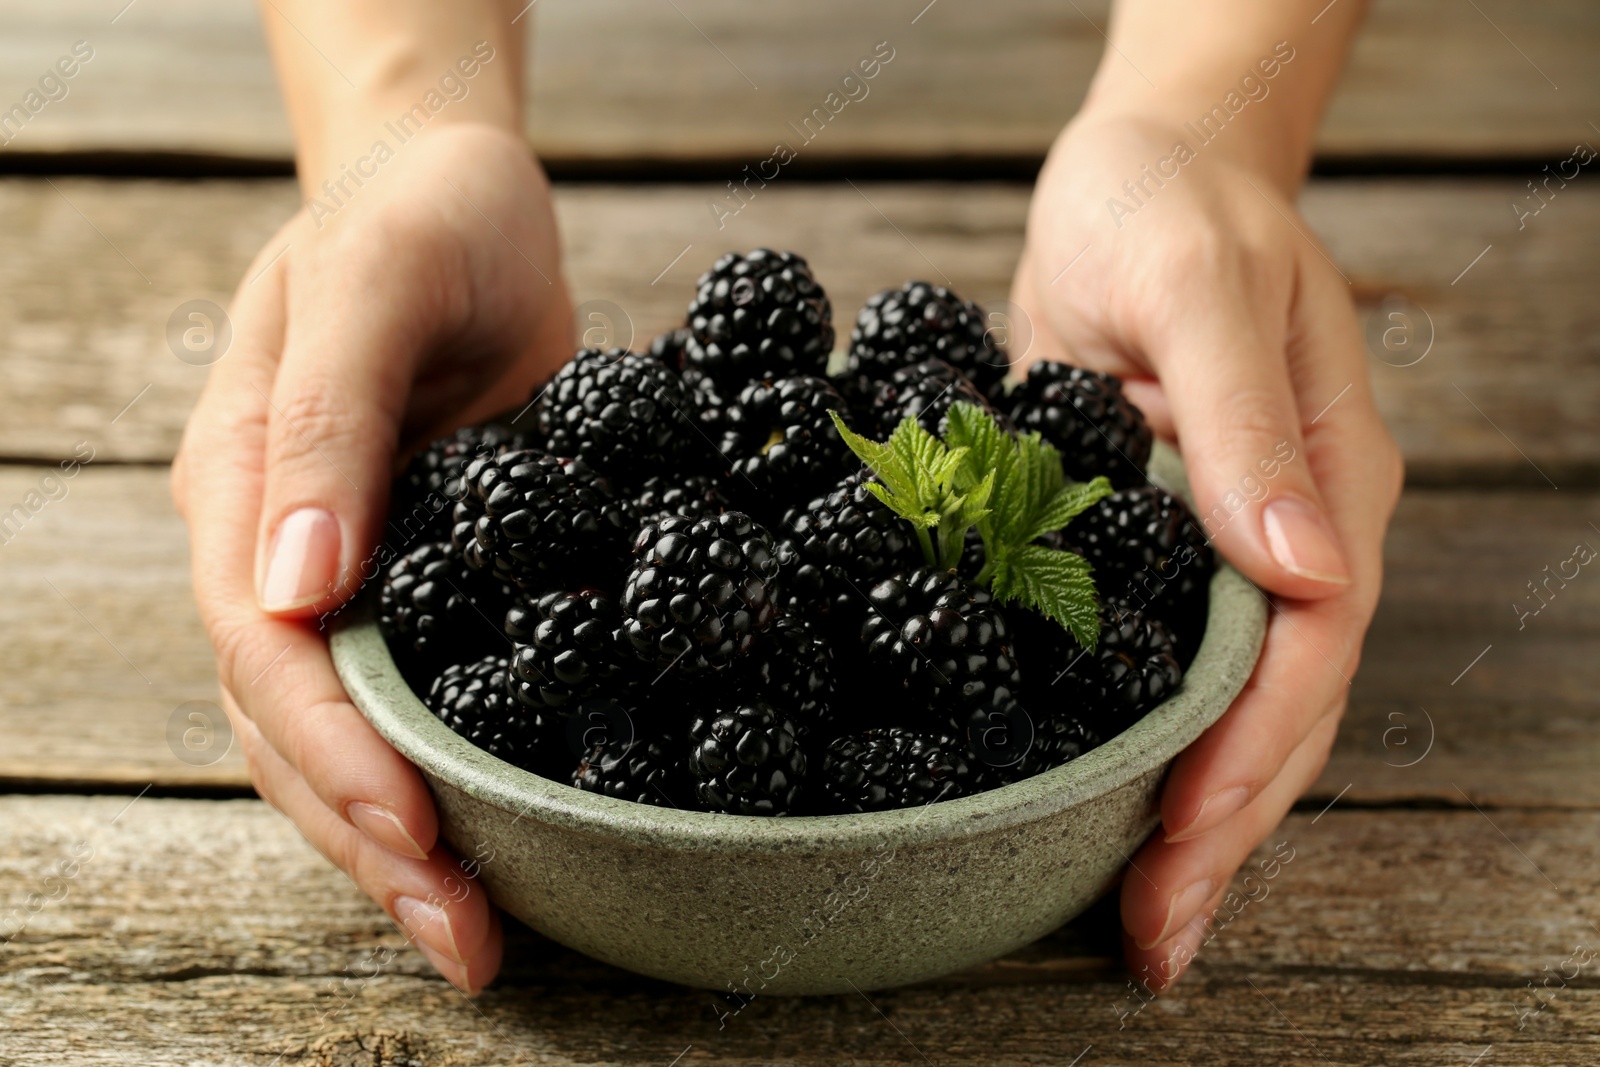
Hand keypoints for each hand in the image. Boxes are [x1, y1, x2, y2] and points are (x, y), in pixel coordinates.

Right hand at [172, 124, 571, 992]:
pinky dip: (456, 776)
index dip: (335, 749)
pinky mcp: (434, 581)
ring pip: (351, 738)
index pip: (264, 650)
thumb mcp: (374, 283)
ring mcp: (355, 576)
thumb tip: (302, 587)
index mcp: (244, 486)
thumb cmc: (417, 216)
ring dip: (406, 843)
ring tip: (480, 936)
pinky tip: (510, 843)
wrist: (462, 194)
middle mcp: (284, 553)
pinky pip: (426, 696)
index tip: (417, 829)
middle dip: (372, 839)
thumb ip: (331, 423)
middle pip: (297, 727)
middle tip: (463, 936)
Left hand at [1010, 112, 1402, 985]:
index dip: (1246, 760)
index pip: (1304, 653)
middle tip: (1152, 944)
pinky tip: (1096, 805)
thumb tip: (1304, 569)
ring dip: (1186, 815)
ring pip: (1226, 708)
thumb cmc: (1168, 207)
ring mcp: (1226, 547)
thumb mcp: (1198, 286)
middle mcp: (1288, 533)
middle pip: (1275, 711)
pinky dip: (1137, 745)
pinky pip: (1159, 664)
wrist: (1136, 175)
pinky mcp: (1154, 545)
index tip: (1180, 849)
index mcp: (1327, 483)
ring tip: (1138, 922)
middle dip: (1218, 830)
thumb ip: (1246, 422)